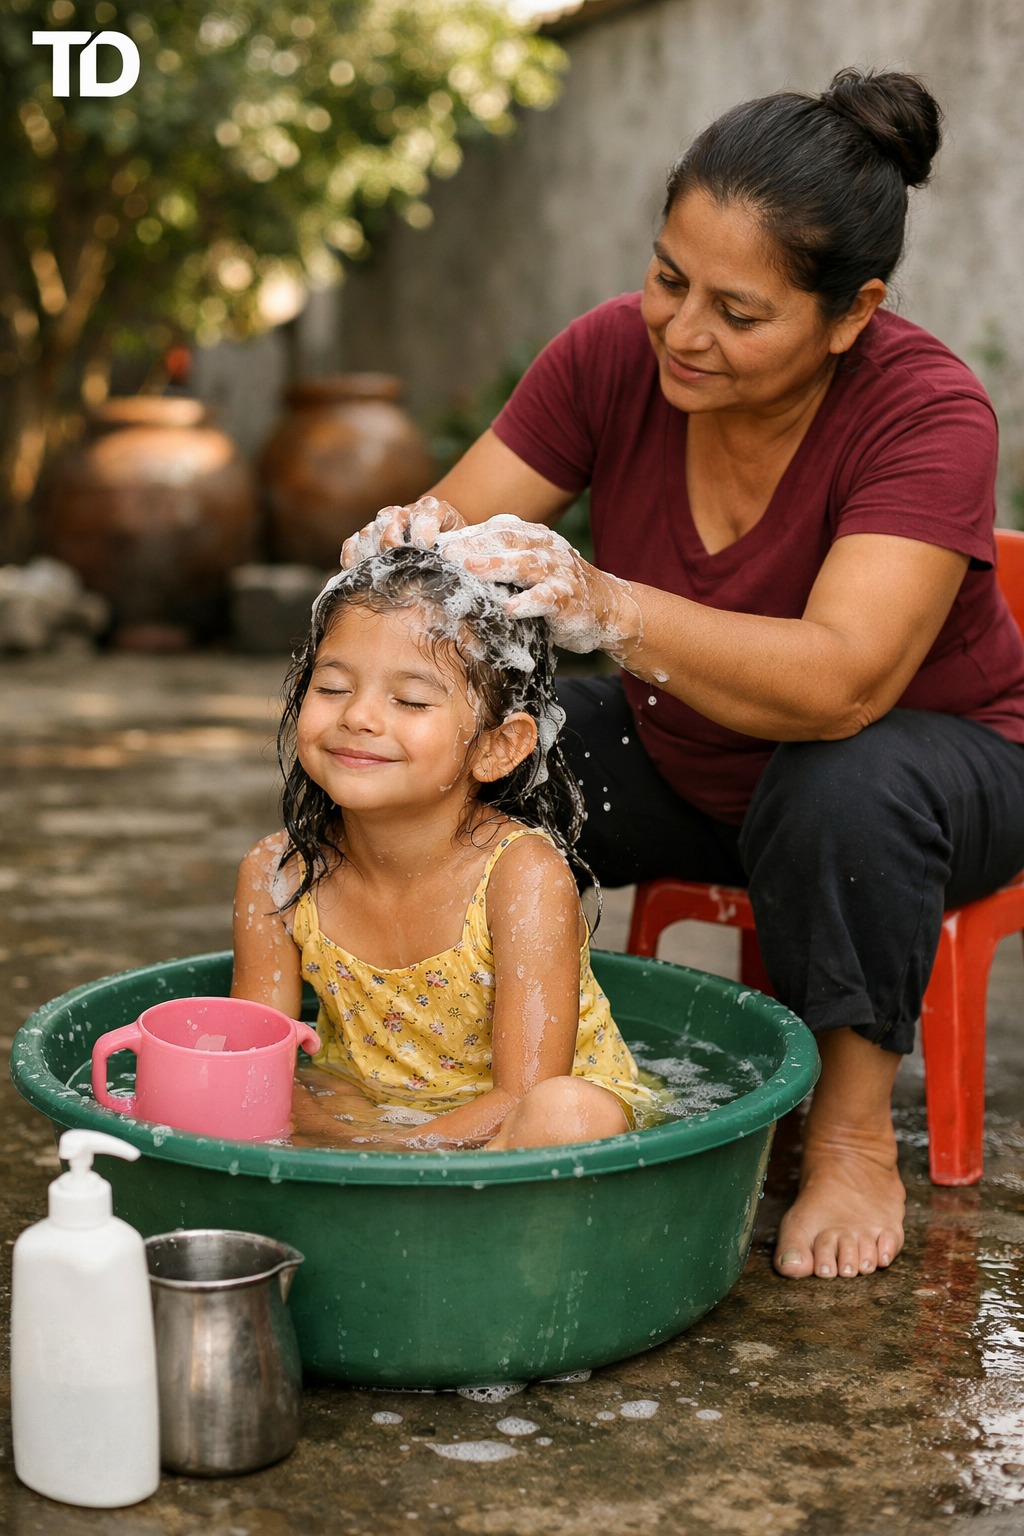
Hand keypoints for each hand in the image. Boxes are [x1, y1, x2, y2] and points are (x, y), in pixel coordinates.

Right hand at [340, 495, 465, 567]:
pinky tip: (355, 567)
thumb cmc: (455, 552)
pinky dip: (353, 553)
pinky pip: (354, 541)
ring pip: (371, 529)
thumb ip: (461, 552)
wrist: (441, 546)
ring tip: (378, 566)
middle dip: (393, 538)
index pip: (426, 513)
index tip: (426, 545)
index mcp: (434, 510)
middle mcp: (406, 513)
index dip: (423, 529)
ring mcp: (385, 525)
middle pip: (390, 518)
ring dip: (371, 548)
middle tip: (397, 556)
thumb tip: (454, 561)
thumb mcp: (464, 549)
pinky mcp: (369, 538)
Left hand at [436, 515, 642, 659]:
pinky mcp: (568, 598)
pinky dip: (528, 603)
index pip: (495, 529)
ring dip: (496, 565)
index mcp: (532, 536)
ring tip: (470, 569)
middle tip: (445, 553)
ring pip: (525, 564)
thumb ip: (497, 562)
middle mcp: (545, 547)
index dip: (467, 534)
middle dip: (474, 544)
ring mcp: (558, 571)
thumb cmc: (554, 589)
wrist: (606, 607)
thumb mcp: (526, 569)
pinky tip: (510, 609)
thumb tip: (450, 560)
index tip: (436, 543)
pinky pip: (546, 599)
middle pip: (507, 539)